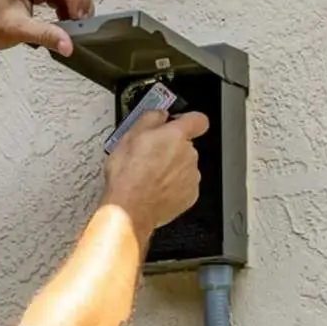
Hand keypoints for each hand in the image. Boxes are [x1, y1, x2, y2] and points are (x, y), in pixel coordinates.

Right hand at [102, 110, 210, 236]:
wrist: (130, 209)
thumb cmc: (128, 176)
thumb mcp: (128, 137)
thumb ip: (150, 118)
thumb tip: (159, 115)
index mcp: (176, 135)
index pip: (198, 120)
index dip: (189, 121)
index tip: (179, 124)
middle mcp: (189, 154)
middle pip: (187, 146)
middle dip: (173, 149)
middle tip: (152, 157)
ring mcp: (191, 176)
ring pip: (185, 166)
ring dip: (173, 169)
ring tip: (151, 177)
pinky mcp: (190, 196)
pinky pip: (185, 186)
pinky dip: (174, 187)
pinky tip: (157, 189)